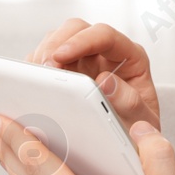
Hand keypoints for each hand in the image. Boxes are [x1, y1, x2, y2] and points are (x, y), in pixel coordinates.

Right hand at [28, 18, 160, 131]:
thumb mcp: (141, 120)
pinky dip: (34, 69)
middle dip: (56, 44)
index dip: (81, 41)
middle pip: (76, 29)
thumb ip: (129, 101)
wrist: (126, 145)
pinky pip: (44, 59)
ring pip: (56, 39)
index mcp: (130, 57)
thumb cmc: (137, 128)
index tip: (62, 55)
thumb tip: (106, 81)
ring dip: (43, 55)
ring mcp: (83, 61)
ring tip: (37, 79)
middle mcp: (105, 53)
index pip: (105, 36)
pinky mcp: (65, 72)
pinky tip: (33, 86)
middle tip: (45, 69)